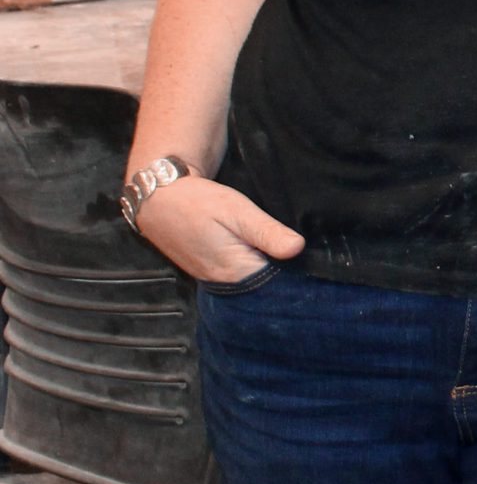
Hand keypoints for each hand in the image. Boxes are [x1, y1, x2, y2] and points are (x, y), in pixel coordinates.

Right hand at [132, 177, 305, 283]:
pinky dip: (251, 263)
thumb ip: (267, 232)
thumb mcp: (238, 211)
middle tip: (299, 250)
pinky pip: (238, 272)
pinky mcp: (209, 270)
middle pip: (265, 284)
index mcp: (235, 272)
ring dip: (268, 266)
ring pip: (252, 279)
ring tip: (282, 249)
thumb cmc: (198, 202)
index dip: (296, 271)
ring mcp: (214, 278)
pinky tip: (261, 250)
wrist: (158, 198)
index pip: (277, 284)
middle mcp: (224, 282)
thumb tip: (298, 249)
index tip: (312, 260)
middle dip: (283, 270)